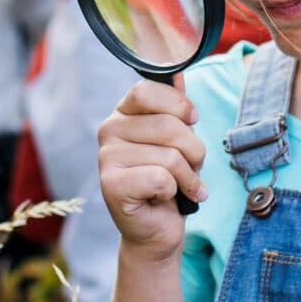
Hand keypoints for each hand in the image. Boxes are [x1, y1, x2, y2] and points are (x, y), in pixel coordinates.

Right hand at [97, 78, 208, 256]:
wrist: (157, 230)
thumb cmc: (169, 181)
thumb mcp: (177, 140)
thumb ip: (175, 107)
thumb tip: (179, 72)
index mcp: (122, 114)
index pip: (148, 91)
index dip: (179, 106)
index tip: (192, 121)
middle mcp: (108, 131)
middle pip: (169, 126)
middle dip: (194, 151)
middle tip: (192, 168)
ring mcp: (106, 159)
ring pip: (169, 156)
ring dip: (188, 176)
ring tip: (183, 186)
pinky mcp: (111, 186)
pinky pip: (161, 179)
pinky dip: (176, 192)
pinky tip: (168, 200)